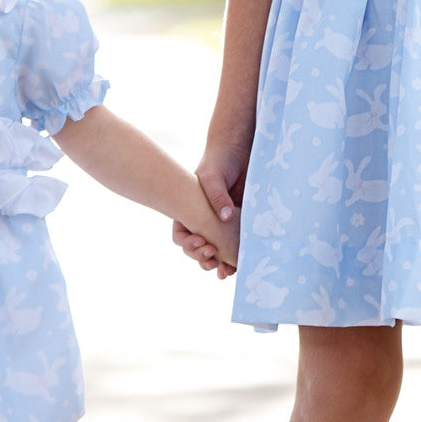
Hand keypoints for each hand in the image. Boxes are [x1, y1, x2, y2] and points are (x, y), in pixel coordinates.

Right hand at [173, 144, 247, 277]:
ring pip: (215, 252)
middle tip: (211, 255)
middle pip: (197, 249)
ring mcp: (221, 225)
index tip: (199, 242)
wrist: (239, 151)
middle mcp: (204, 222)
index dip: (188, 244)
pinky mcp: (238, 225)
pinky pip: (233, 247)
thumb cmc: (219, 161)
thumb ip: (217, 196)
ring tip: (223, 270)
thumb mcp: (213, 177)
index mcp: (190, 212)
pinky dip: (234, 258)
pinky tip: (237, 266)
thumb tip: (226, 217)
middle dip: (202, 257)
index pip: (182, 236)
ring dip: (217, 264)